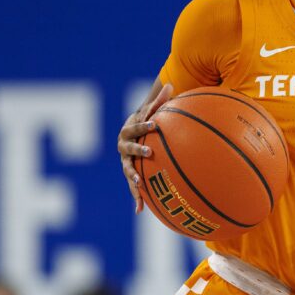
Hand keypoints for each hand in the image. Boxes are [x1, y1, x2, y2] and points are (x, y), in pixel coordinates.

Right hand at [118, 83, 171, 212]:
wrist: (131, 135)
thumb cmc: (146, 121)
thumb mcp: (152, 110)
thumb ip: (161, 100)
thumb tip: (170, 84)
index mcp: (130, 130)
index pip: (137, 125)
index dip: (145, 124)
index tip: (155, 123)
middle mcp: (124, 147)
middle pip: (129, 148)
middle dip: (138, 150)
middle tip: (149, 152)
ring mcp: (126, 162)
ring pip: (128, 170)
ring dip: (133, 178)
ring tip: (139, 186)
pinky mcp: (131, 175)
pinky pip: (134, 187)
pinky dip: (137, 198)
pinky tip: (140, 210)